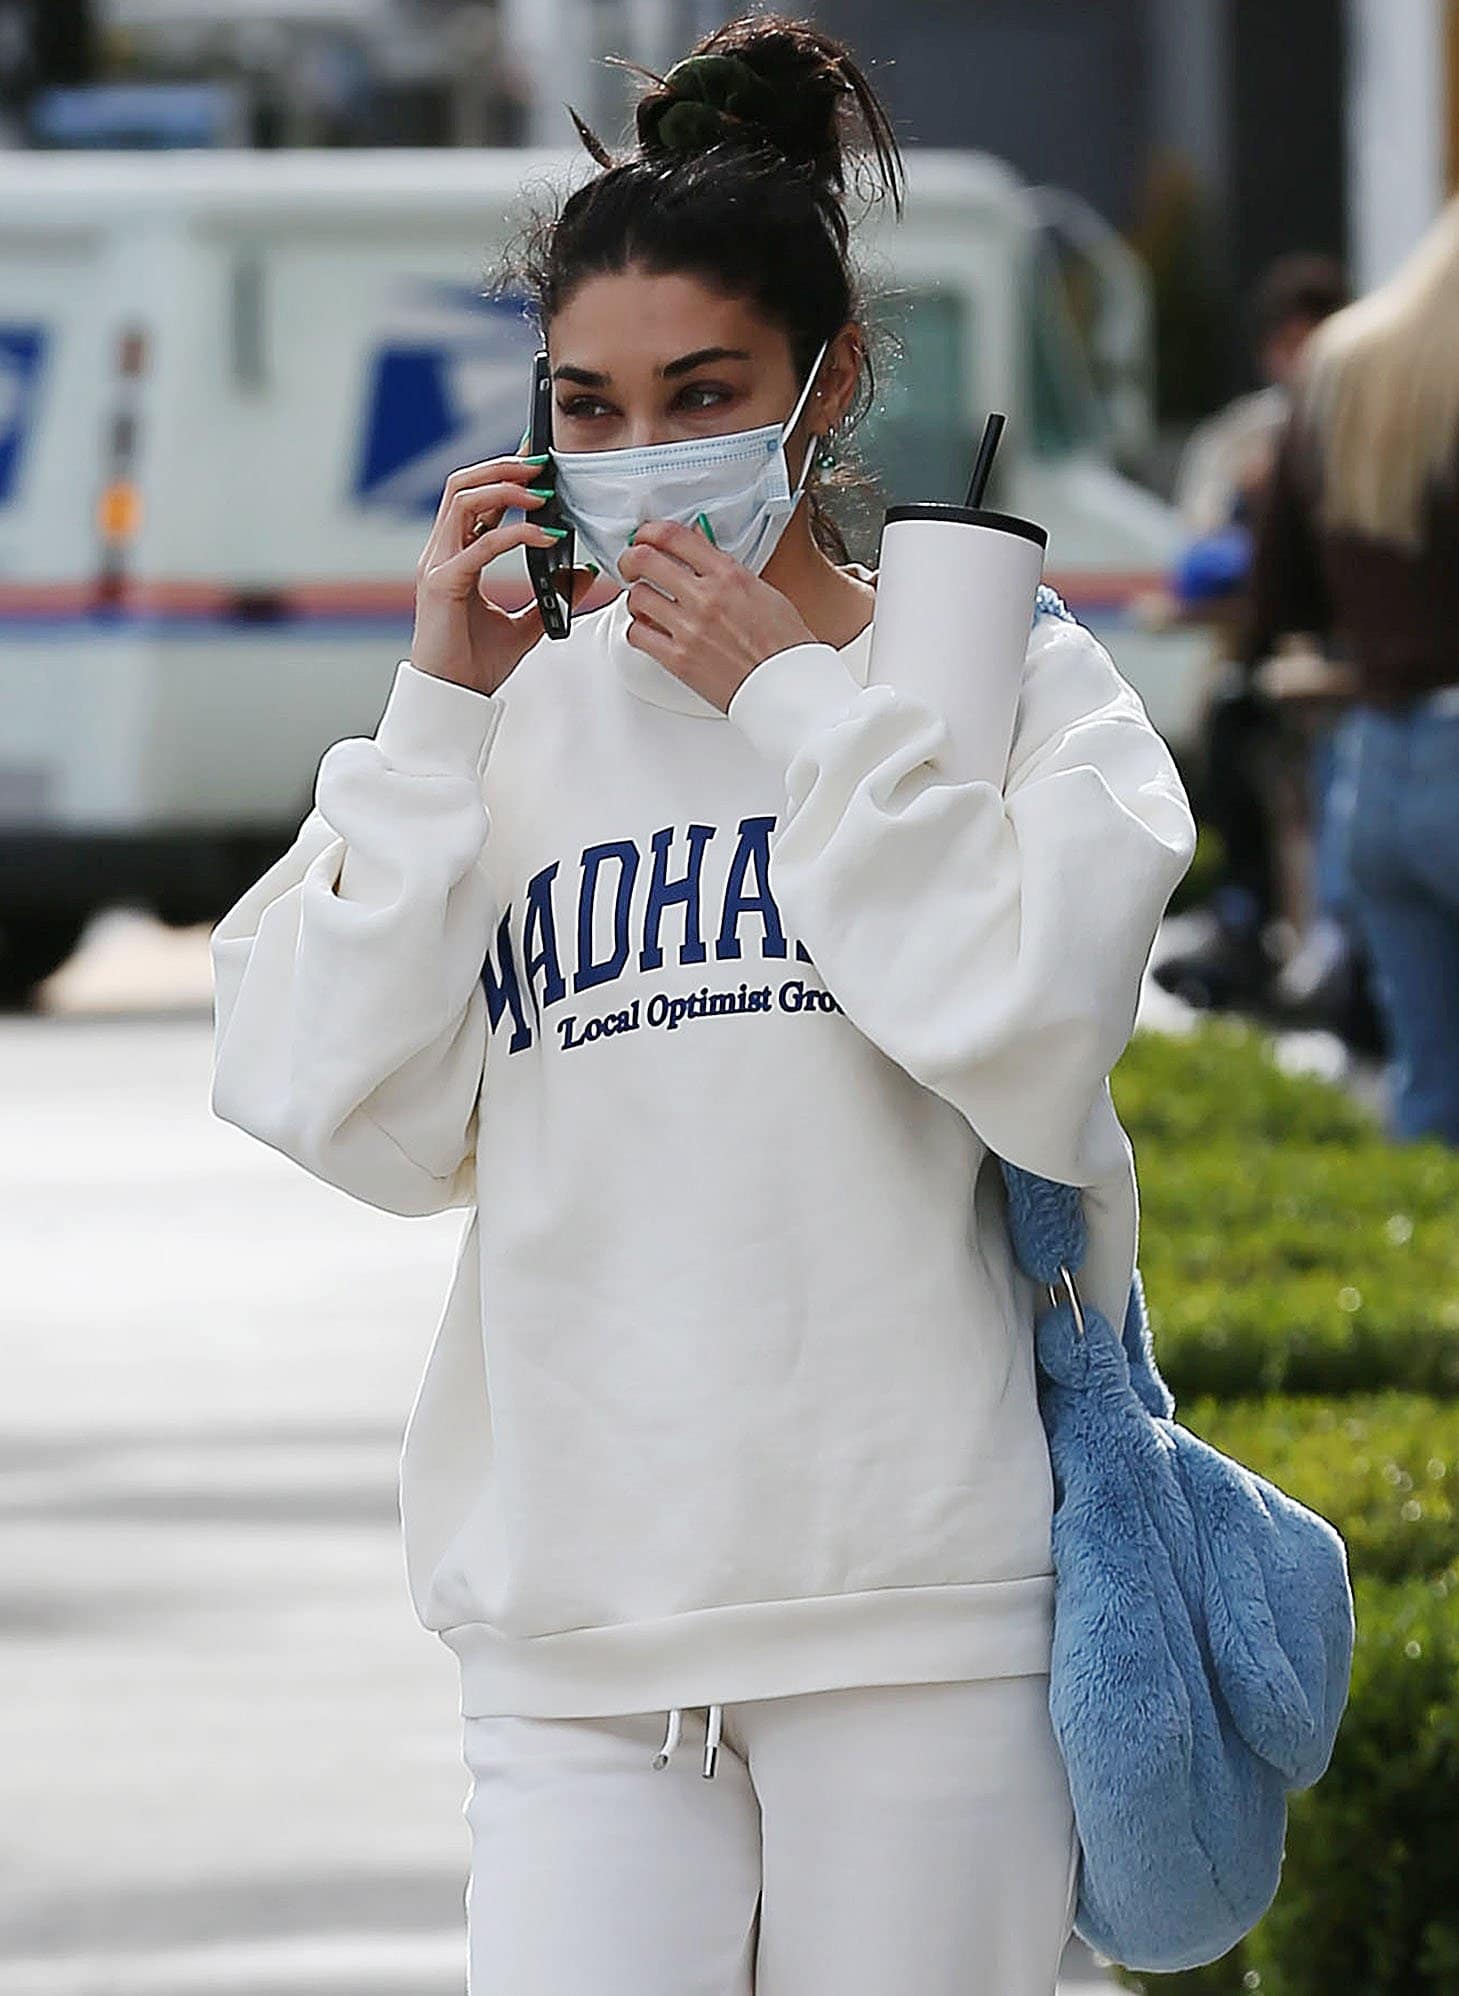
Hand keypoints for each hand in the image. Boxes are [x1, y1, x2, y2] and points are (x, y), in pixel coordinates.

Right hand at [410, 450, 595, 696]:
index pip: (475, 499)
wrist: (453, 698)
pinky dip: (517, 534)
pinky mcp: (443, 583)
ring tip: (543, 491)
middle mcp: (442, 553)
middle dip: (503, 468)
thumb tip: (582, 573)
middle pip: (463, 486)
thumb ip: (551, 595)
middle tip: (542, 463)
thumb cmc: (476, 663)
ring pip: (464, 500)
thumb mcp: (526, 624)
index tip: (537, 461)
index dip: (503, 474)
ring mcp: (438, 565)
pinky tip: (546, 537)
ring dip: (507, 488)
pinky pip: (481, 544)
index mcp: (455, 556)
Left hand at [617, 519, 816, 712]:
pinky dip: (637, 629)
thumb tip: (699, 549)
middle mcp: (705, 598)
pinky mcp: (678, 659)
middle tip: (631, 565)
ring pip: (636, 597)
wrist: (788, 686)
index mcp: (728, 575)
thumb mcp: (762, 591)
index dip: (649, 531)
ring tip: (645, 602)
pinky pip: (637, 634)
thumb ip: (725, 569)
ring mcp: (689, 629)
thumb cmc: (783, 644)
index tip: (644, 537)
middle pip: (645, 560)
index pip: (674, 536)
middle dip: (630, 559)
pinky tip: (648, 629)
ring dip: (636, 597)